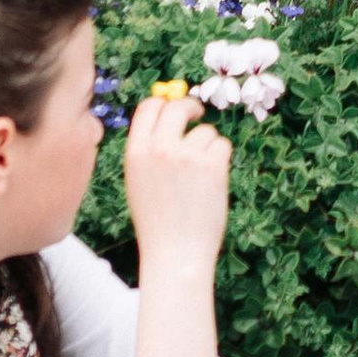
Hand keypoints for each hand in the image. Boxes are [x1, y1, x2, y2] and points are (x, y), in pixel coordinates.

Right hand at [123, 90, 231, 274]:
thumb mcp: (139, 181)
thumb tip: (169, 116)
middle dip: (190, 108)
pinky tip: (212, 182)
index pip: (148, 107)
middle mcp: (160, 149)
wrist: (175, 253)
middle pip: (178, 107)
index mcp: (136, 153)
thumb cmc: (158, 222)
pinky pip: (221, 145)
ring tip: (200, 178)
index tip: (175, 108)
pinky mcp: (212, 165)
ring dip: (207, 146)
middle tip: (197, 116)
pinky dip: (221, 158)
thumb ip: (150, 150)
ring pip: (205, 131)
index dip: (164, 103)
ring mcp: (186, 156)